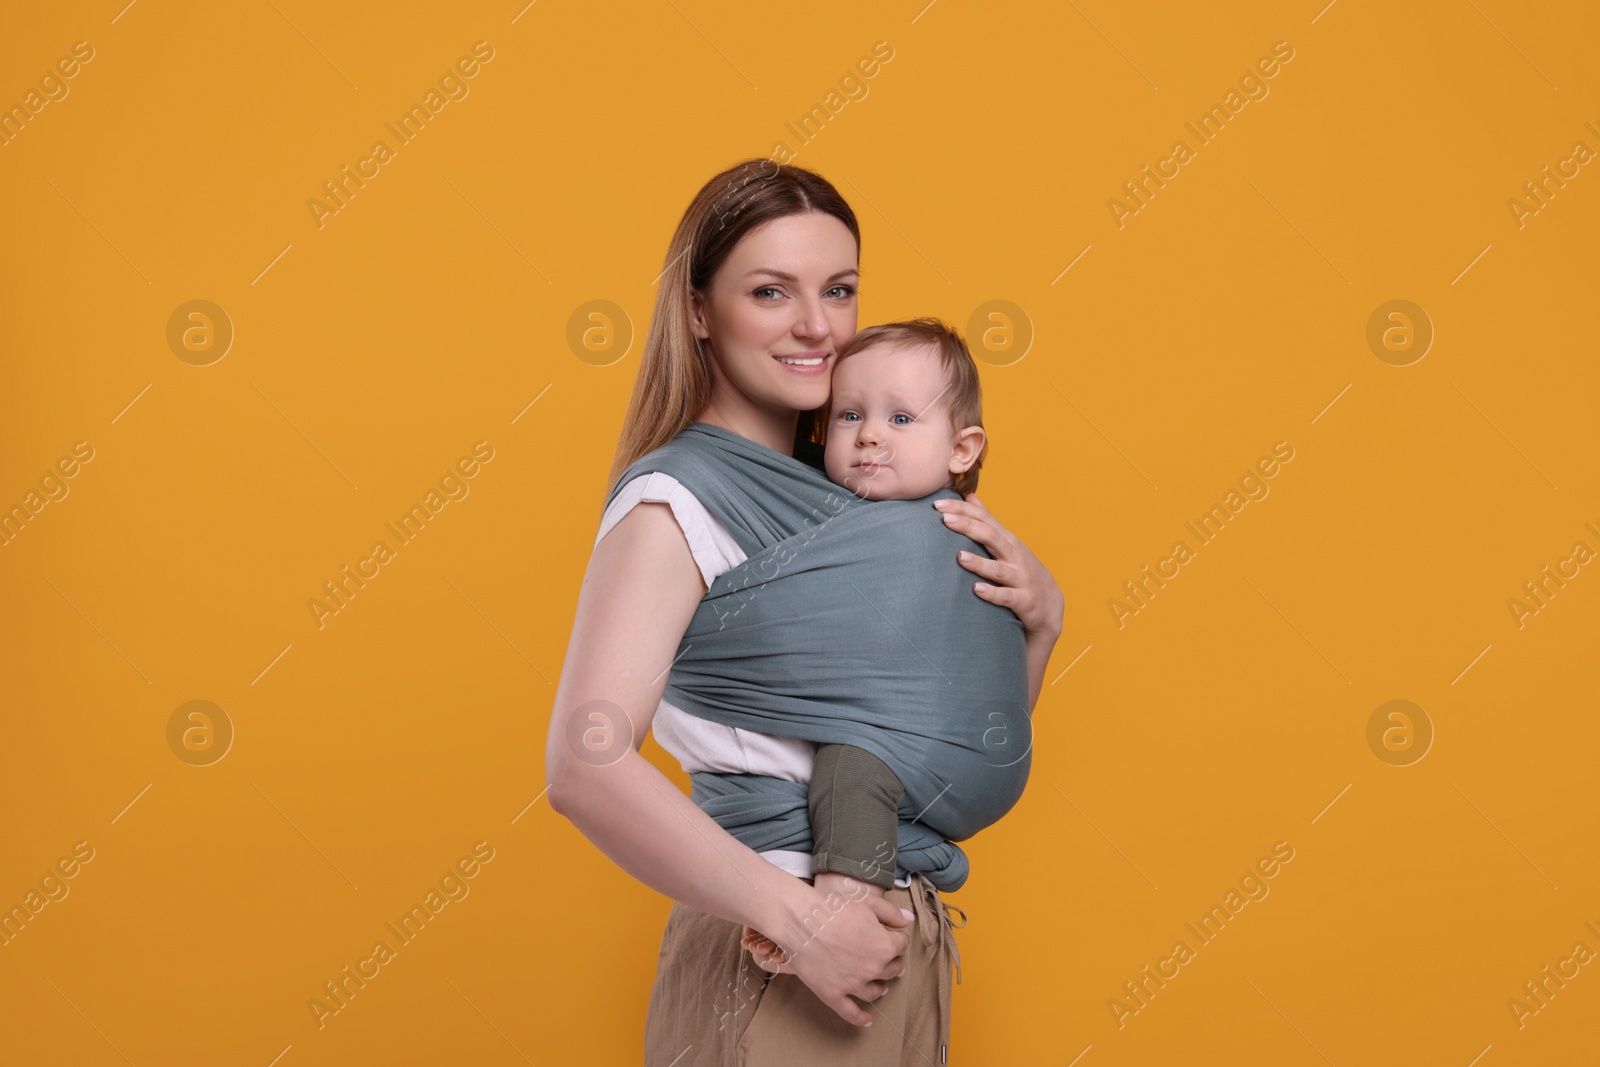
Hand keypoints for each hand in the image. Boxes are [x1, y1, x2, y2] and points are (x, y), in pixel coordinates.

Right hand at [761, 878, 913, 1026]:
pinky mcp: (833, 994)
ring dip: (880, 987)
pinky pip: (850, 1012)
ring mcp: (853, 984)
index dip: (897, 938)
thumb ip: (891, 913)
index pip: (901, 945)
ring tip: (881, 986)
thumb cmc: (832, 907)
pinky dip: (860, 1018)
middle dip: (893, 963)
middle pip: (891, 969)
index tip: (892, 935)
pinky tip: (867, 1020)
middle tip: (889, 960)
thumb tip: (909, 919)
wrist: (801, 920)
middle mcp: (873, 968)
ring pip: (874, 991)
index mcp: (885, 946)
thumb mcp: (867, 903)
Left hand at [935, 493, 1063, 637]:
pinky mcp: (1023, 600)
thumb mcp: (1008, 543)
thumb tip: (969, 496)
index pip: (985, 519)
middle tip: (945, 519)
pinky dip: (992, 593)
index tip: (938, 504)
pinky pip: (1006, 597)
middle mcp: (1014, 556)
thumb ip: (988, 521)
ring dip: (979, 563)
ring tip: (960, 557)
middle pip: (991, 537)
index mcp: (1007, 540)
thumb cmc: (1022, 570)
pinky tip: (977, 590)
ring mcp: (1019, 578)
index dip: (962, 509)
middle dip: (968, 527)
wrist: (1050, 604)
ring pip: (998, 570)